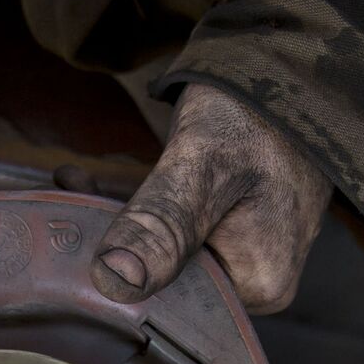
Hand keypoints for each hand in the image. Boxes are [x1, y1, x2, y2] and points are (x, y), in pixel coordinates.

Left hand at [89, 83, 330, 313]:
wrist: (292, 63)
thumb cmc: (257, 111)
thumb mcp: (201, 165)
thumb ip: (161, 224)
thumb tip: (114, 282)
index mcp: (260, 283)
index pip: (168, 300)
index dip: (116, 266)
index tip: (73, 224)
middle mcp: (261, 281)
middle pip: (167, 276)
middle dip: (113, 237)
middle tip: (71, 188)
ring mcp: (254, 254)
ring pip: (168, 251)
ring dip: (120, 218)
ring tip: (79, 180)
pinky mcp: (241, 228)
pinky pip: (182, 229)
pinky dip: (143, 206)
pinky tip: (106, 181)